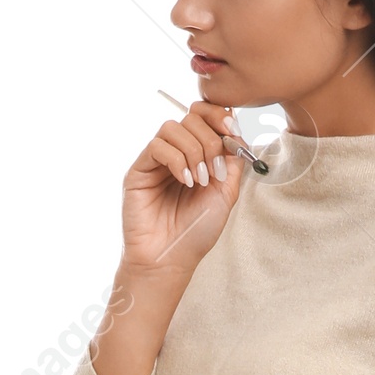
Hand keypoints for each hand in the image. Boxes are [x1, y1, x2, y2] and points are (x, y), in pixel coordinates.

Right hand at [117, 100, 244, 280]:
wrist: (170, 259)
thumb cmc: (195, 232)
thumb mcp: (226, 193)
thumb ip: (233, 161)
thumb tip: (235, 132)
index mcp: (198, 154)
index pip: (205, 115)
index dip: (219, 115)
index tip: (232, 132)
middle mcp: (176, 152)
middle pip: (192, 116)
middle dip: (210, 140)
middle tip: (214, 171)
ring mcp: (156, 160)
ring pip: (174, 127)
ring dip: (194, 151)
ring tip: (199, 181)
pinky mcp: (139, 170)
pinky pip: (157, 146)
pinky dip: (176, 160)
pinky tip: (185, 181)